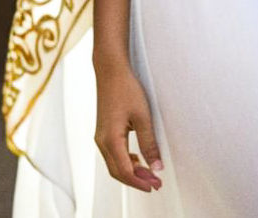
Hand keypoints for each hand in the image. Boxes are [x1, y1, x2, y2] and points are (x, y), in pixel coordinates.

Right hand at [94, 60, 164, 191]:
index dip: (140, 182)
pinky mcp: (103, 132)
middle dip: (136, 180)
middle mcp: (102, 141)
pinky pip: (112, 154)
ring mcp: (101, 137)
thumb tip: (157, 167)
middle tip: (155, 183)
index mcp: (111, 140)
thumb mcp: (142, 116)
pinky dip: (125, 162)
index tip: (155, 185)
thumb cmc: (126, 89)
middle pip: (118, 172)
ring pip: (114, 164)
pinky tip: (137, 159)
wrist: (111, 71)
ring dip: (131, 172)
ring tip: (149, 174)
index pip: (125, 171)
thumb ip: (149, 143)